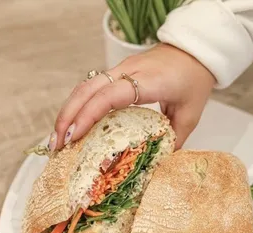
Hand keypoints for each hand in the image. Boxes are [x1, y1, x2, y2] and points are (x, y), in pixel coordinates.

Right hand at [50, 43, 214, 150]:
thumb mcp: (190, 114)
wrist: (195, 51)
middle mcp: (128, 71)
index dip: (88, 114)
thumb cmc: (194, 80)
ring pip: (84, 86)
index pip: (109, 95)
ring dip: (68, 110)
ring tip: (59, 137)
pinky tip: (74, 121)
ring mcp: (120, 68)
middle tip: (57, 144)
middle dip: (67, 116)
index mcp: (148, 82)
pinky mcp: (118, 71)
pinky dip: (78, 104)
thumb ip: (173, 139)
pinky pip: (92, 86)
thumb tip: (156, 162)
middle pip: (87, 89)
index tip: (74, 137)